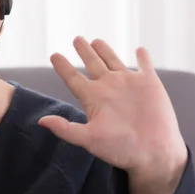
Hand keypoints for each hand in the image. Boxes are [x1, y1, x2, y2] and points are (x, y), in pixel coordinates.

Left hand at [38, 37, 187, 178]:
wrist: (153, 155)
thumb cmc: (120, 149)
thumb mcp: (89, 139)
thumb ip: (65, 129)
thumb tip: (41, 121)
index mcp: (93, 98)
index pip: (73, 78)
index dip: (63, 67)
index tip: (54, 55)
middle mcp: (108, 88)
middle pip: (92, 64)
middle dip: (84, 51)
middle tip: (76, 38)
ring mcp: (129, 84)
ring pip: (114, 61)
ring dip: (105, 50)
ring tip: (96, 41)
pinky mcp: (150, 84)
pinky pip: (145, 66)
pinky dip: (143, 57)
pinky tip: (140, 49)